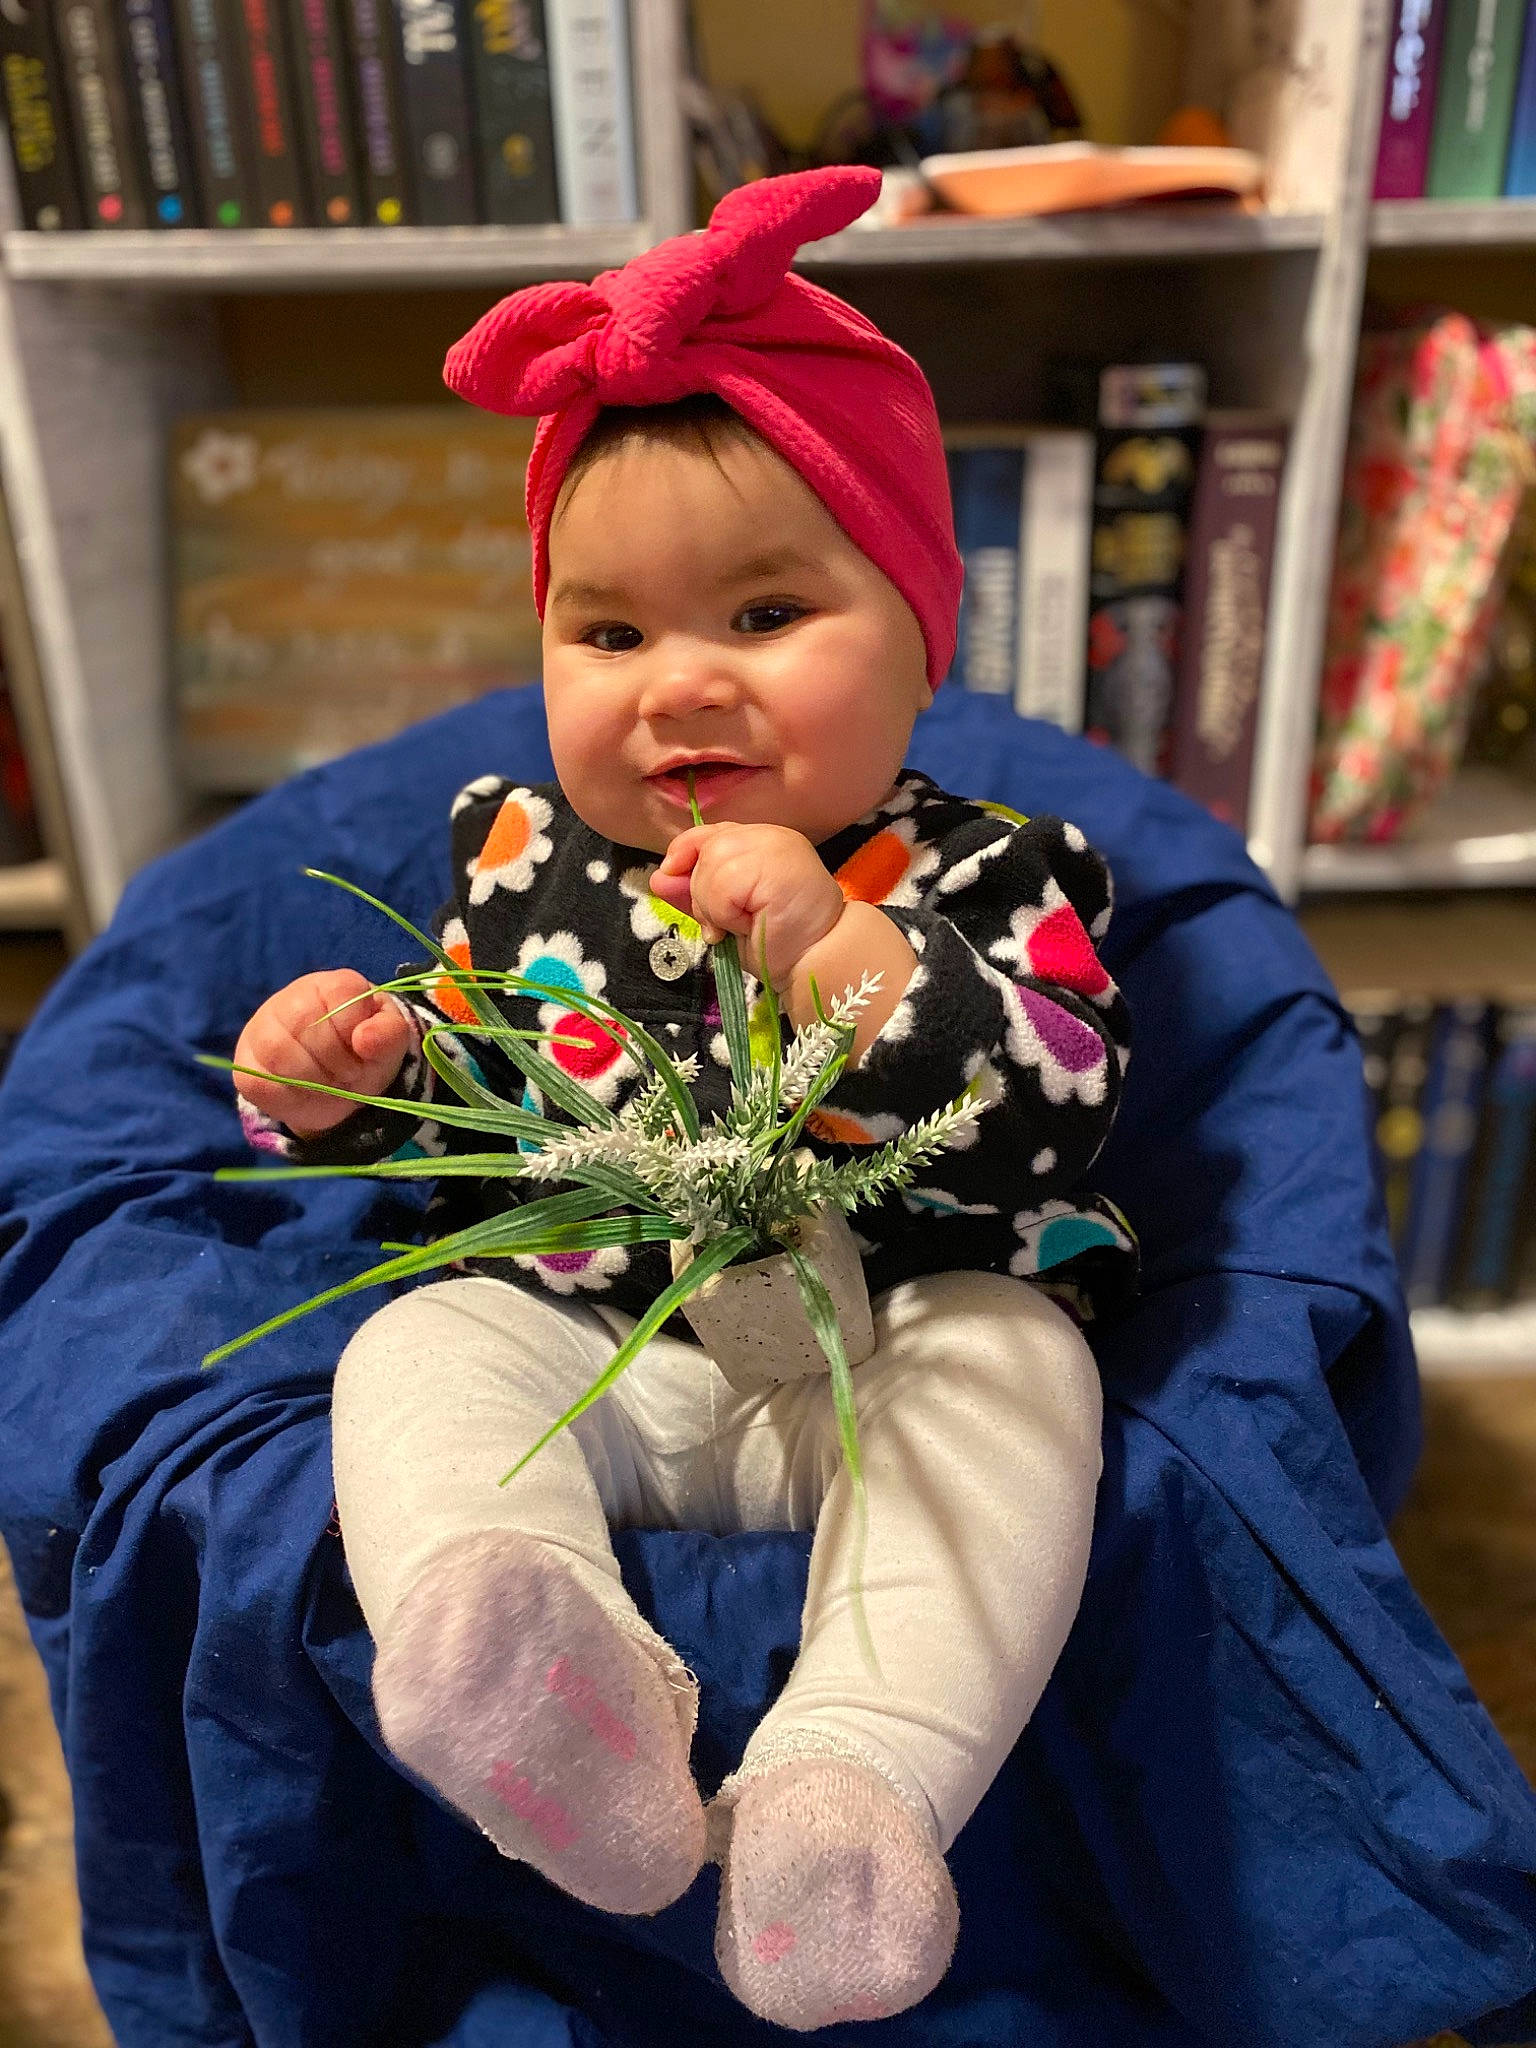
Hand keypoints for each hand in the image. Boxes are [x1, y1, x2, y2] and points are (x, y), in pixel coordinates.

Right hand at [233, 970, 414, 1137]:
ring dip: (312, 1081)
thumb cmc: (364, 1053)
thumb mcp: (388, 1043)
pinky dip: (290, 1098)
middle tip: (349, 1075)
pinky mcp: (246, 1063)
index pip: (342, 993)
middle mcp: (292, 998)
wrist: (337, 1083)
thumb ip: (388, 1034)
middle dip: (337, 1062)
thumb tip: (366, 1037)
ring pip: (278, 1053)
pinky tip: (306, 1095)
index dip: (358, 1031)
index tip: (366, 1051)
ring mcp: (262, 1028)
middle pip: (306, 1025)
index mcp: (332, 985)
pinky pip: (259, 1081)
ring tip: (329, 1086)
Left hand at [650, 823, 844, 985]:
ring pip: (708, 866)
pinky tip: (750, 924)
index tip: (695, 899)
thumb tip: (658, 877)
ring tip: (743, 925)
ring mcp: (774, 845)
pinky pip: (722, 885)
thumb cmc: (778, 944)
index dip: (686, 860)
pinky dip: (725, 913)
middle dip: (701, 894)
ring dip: (714, 907)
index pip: (706, 835)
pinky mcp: (774, 864)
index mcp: (761, 840)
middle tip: (730, 924)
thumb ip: (694, 893)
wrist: (817, 963)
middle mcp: (769, 834)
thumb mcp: (725, 915)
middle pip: (703, 847)